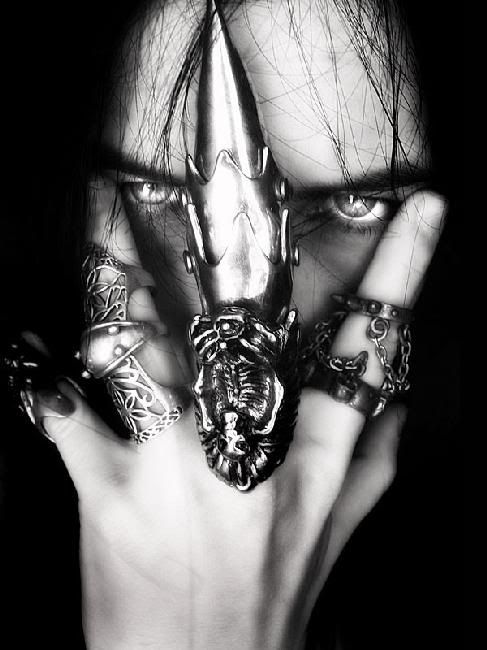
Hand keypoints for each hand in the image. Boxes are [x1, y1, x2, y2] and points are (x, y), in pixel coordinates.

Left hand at [38, 182, 445, 649]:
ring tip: (109, 204)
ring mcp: (178, 476)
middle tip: (215, 167)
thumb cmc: (270, 605)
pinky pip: (65, 418)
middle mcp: (256, 460)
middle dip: (235, 237)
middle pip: (246, 321)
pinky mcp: (109, 500)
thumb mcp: (341, 533)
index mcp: (322, 468)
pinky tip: (25, 343)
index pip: (367, 350)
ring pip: (145, 343)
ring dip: (120, 266)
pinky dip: (37, 377)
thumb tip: (391, 390)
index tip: (422, 209)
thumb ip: (371, 458)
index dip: (401, 272)